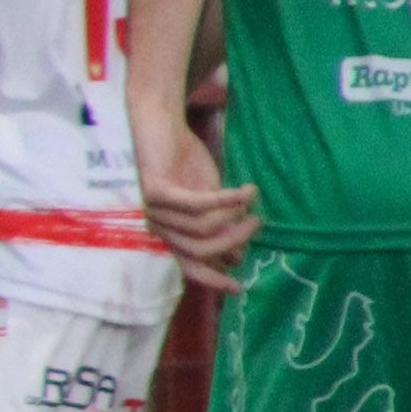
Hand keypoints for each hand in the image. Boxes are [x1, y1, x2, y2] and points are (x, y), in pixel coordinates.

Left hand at [135, 115, 260, 288]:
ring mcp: (153, 209)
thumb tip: (236, 258)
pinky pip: (198, 204)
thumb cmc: (182, 162)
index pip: (188, 266)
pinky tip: (245, 192)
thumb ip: (219, 226)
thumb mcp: (206, 199)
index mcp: (169, 231)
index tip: (239, 287)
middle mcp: (157, 225)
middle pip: (200, 250)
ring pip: (203, 228)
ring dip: (234, 216)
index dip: (213, 280)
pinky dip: (226, 200)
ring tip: (251, 199)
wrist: (160, 124)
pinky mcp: (155, 190)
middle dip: (234, 241)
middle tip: (257, 223)